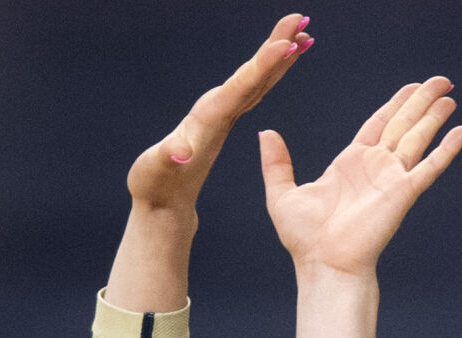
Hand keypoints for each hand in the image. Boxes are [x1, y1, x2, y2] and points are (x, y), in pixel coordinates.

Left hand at [125, 13, 312, 224]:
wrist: (158, 196)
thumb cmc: (156, 185)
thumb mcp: (158, 170)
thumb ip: (169, 157)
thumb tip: (180, 152)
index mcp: (207, 116)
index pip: (240, 84)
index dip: (263, 65)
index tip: (284, 43)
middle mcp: (216, 107)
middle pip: (252, 71)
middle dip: (276, 44)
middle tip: (299, 18)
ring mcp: (222, 112)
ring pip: (257, 76)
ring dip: (279, 54)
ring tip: (304, 33)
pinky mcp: (226, 118)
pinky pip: (255, 89)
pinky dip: (272, 72)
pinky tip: (285, 60)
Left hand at [259, 77, 461, 275]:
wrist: (325, 264)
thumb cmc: (305, 239)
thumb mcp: (282, 194)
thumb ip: (276, 163)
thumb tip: (265, 133)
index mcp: (350, 163)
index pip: (379, 124)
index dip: (396, 104)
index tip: (412, 88)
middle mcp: (375, 167)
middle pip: (403, 124)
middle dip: (422, 101)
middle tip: (441, 82)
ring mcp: (392, 178)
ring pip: (419, 137)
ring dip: (435, 116)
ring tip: (450, 96)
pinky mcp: (404, 192)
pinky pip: (431, 166)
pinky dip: (448, 148)